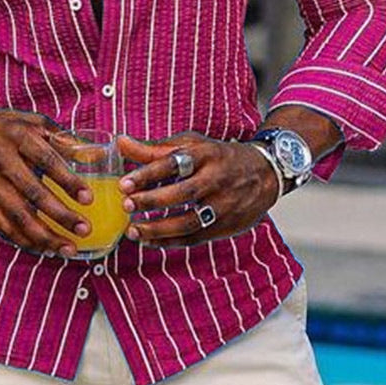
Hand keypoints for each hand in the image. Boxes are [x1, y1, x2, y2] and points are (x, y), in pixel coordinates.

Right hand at [0, 109, 93, 257]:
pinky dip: (23, 240)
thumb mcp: (28, 120)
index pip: (46, 160)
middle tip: (84, 228)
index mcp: (17, 137)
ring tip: (68, 248)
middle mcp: (2, 161)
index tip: (87, 197)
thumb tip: (95, 154)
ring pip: (17, 216)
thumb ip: (60, 137)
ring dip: (44, 236)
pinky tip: (43, 248)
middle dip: (60, 215)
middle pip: (33, 193)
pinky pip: (3, 226)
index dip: (67, 180)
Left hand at [116, 132, 279, 248]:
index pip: (174, 163)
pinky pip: (195, 238)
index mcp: (206, 154)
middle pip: (183, 193)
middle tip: (126, 205)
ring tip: (133, 230)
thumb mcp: (191, 145)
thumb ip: (154, 149)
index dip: (147, 174)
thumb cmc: (218, 157)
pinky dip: (170, 242)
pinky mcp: (226, 226)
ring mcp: (224, 205)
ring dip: (158, 228)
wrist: (265, 173)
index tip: (124, 183)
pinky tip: (149, 241)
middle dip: (152, 201)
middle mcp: (216, 179)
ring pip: (189, 221)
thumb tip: (120, 143)